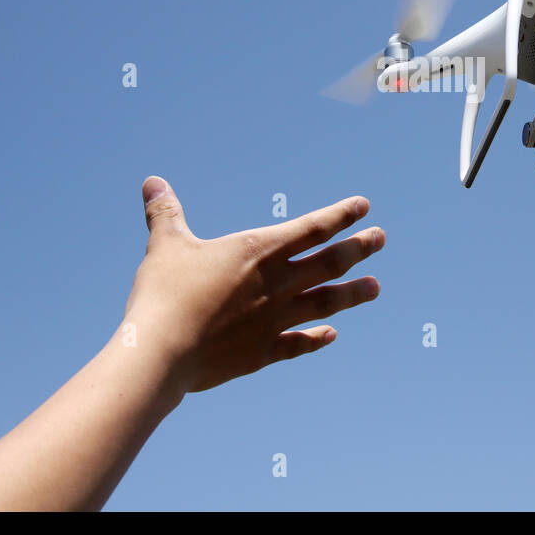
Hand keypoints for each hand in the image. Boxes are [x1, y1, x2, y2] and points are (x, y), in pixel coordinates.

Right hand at [124, 176, 383, 393]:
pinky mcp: (262, 352)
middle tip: (381, 238)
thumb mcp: (165, 245)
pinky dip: (315, 339)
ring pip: (324, 303)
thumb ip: (166, 213)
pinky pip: (297, 344)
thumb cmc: (164, 293)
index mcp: (258, 252)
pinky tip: (331, 336)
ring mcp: (273, 320)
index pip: (311, 228)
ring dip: (352, 294)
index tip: (363, 207)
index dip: (339, 215)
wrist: (162, 351)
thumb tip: (153, 182)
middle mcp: (276, 284)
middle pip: (328, 263)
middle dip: (357, 249)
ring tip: (376, 288)